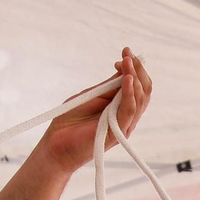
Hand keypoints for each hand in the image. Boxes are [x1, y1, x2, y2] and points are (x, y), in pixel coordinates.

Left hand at [37, 50, 152, 173]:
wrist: (55, 145)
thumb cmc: (70, 122)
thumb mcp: (92, 95)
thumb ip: (110, 86)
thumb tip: (125, 67)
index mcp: (121, 108)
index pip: (138, 86)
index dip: (134, 68)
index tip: (124, 54)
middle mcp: (126, 117)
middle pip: (144, 91)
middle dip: (138, 69)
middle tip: (127, 54)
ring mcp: (123, 126)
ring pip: (140, 100)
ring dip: (135, 77)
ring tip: (127, 62)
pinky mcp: (116, 134)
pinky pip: (128, 111)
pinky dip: (129, 94)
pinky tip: (127, 79)